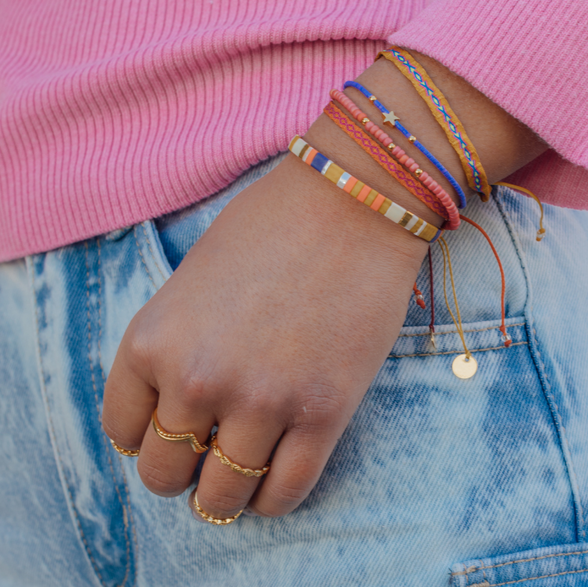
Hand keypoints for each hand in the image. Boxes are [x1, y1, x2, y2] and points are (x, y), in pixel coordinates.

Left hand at [102, 51, 545, 519]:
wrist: (353, 200)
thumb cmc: (272, 225)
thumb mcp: (193, 279)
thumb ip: (174, 345)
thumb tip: (179, 405)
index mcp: (153, 340)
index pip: (122, 430)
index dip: (145, 437)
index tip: (170, 432)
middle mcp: (198, 379)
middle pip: (164, 475)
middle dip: (182, 471)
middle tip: (207, 454)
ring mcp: (263, 400)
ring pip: (221, 496)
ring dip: (225, 494)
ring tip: (241, 475)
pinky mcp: (325, 412)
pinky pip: (286, 493)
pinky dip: (274, 500)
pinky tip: (276, 480)